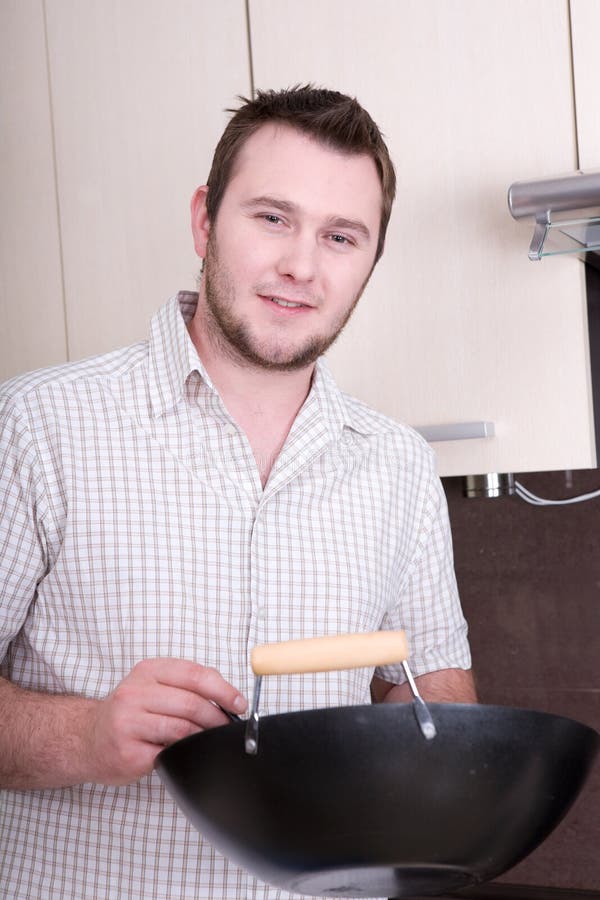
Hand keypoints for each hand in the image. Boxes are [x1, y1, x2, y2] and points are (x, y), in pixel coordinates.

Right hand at [85, 659, 246, 784]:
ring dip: (204, 737)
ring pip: (181, 729)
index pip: (194, 674)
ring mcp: (128, 722)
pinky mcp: (127, 751)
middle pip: (191, 703)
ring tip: (210, 740)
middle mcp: (135, 692)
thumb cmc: (128, 713)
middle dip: (217, 718)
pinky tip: (186, 753)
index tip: (239, 702)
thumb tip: (228, 697)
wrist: (86, 739)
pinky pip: (167, 752)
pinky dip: (184, 754)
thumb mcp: (152, 687)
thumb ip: (184, 687)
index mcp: (147, 671)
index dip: (223, 689)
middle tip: (228, 727)